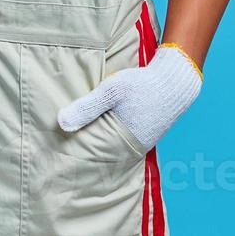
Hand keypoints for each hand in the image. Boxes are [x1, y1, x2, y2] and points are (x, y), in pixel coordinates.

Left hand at [56, 44, 201, 150]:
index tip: (59, 153)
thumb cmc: (142, 85)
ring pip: (113, 144)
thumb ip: (86, 107)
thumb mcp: (111, 91)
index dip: (77, 153)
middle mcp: (131, 146)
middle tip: (63, 148)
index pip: (92, 154)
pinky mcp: (146, 133)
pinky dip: (112, 133)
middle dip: (86, 149)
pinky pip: (123, 137)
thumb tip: (60, 123)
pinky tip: (102, 126)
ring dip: (99, 140)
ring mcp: (140, 141)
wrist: (175, 81)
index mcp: (121, 141)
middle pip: (102, 152)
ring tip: (78, 138)